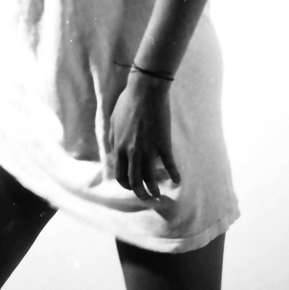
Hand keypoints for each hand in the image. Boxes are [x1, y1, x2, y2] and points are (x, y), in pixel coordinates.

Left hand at [110, 76, 180, 200]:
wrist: (145, 91)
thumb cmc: (127, 102)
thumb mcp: (113, 121)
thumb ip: (112, 139)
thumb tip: (111, 151)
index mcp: (119, 147)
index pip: (120, 174)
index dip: (126, 184)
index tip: (132, 187)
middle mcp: (131, 152)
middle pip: (134, 181)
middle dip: (140, 193)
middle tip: (146, 197)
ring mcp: (148, 149)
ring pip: (150, 177)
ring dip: (154, 190)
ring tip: (159, 195)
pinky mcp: (162, 144)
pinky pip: (169, 164)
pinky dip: (174, 174)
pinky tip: (177, 180)